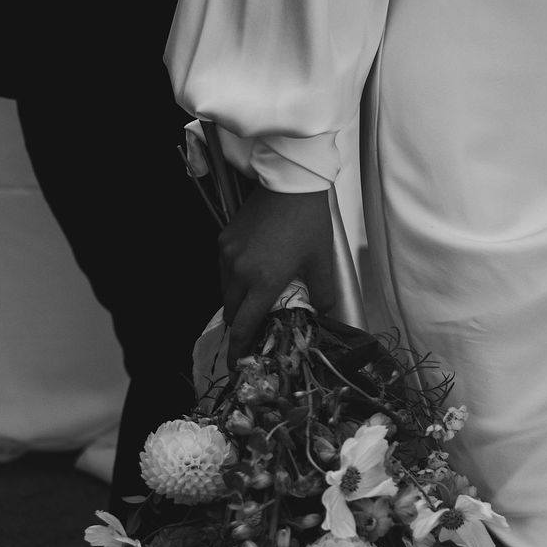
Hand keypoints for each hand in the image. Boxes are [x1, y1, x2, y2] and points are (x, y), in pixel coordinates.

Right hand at [218, 186, 336, 359]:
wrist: (291, 183)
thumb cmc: (309, 222)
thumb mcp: (322, 260)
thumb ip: (323, 292)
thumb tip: (324, 313)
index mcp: (264, 281)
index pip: (245, 325)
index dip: (240, 348)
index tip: (238, 363)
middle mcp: (240, 271)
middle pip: (231, 312)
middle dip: (241, 324)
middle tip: (256, 326)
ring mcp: (228, 254)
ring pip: (224, 291)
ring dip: (237, 301)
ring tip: (257, 298)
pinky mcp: (223, 239)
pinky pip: (223, 269)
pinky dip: (234, 278)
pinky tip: (252, 272)